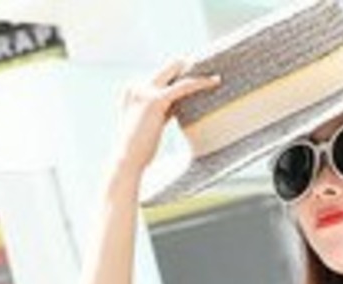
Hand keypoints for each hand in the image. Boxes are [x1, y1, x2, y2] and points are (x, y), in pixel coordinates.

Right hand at [114, 58, 221, 177]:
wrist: (126, 160)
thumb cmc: (139, 150)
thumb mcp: (152, 124)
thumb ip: (162, 112)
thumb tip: (177, 107)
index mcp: (133, 90)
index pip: (161, 78)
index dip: (178, 76)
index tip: (196, 75)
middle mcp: (137, 86)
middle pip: (167, 70)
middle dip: (187, 65)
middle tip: (208, 64)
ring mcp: (144, 91)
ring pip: (176, 73)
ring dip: (196, 73)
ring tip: (216, 75)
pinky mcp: (155, 100)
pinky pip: (183, 86)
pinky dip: (200, 83)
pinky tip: (214, 81)